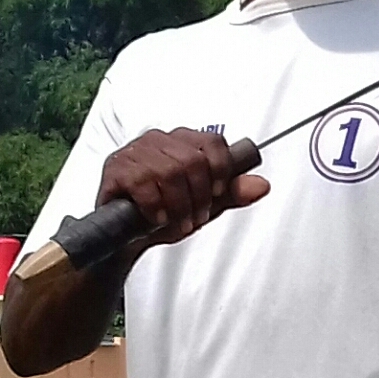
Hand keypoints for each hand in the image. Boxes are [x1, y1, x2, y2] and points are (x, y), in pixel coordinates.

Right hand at [97, 129, 269, 248]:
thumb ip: (231, 193)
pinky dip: (155, 206)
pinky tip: (156, 218)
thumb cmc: (165, 213)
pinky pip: (142, 182)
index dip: (221, 169)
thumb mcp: (204, 205)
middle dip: (200, 196)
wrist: (127, 238)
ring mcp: (136, 151)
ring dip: (179, 205)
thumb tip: (262, 185)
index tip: (219, 193)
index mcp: (184, 141)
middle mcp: (160, 139)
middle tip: (196, 217)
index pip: (213, 142)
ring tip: (178, 222)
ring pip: (170, 171)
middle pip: (193, 160)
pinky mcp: (116, 167)